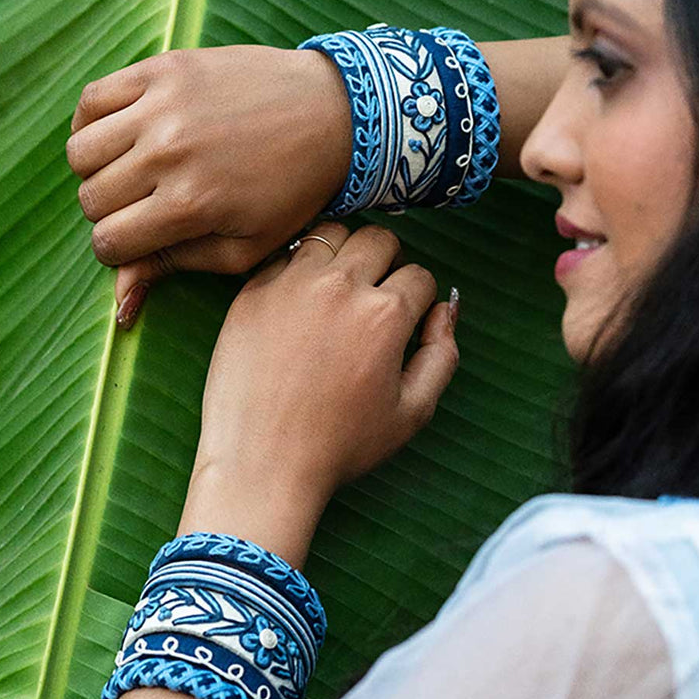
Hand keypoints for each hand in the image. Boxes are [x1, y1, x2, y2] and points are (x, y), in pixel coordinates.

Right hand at [65, 45, 352, 313]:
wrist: (334, 114)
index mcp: (190, 204)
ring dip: (96, 171)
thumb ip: (176, 265)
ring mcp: (162, 106)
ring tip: (129, 173)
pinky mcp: (163, 68)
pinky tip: (120, 135)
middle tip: (141, 209)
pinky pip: (92, 98)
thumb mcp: (245, 246)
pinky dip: (91, 122)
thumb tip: (119, 303)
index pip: (109, 242)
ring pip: (80, 151)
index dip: (118, 252)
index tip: (138, 243)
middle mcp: (168, 153)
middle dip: (109, 214)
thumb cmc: (293, 190)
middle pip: (91, 198)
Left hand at [177, 222, 459, 565]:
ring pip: (331, 234)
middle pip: (379, 239)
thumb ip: (442, 353)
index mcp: (385, 314)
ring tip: (339, 288)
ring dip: (345, 254)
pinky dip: (300, 268)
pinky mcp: (252, 293)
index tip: (405, 321)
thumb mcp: (413, 411)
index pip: (420, 276)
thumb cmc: (340, 445)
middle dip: (388, 263)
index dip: (419, 299)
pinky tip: (300, 301)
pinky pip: (285, 256)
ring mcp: (291, 284)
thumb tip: (446, 307)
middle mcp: (340, 287)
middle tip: (376, 296)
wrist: (262, 464)